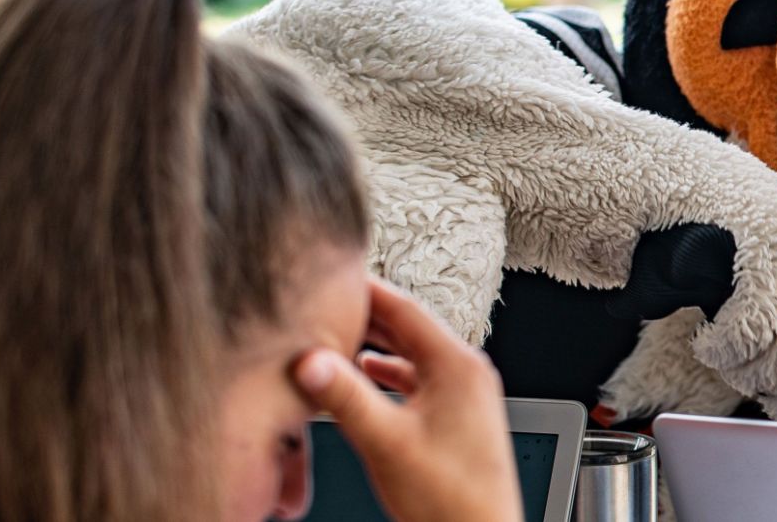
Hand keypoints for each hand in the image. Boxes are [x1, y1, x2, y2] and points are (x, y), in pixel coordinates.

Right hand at [293, 278, 521, 521]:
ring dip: (374, 344)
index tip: (332, 276)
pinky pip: (418, 379)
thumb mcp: (386, 443)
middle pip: (407, 328)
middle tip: (323, 302)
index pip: (404, 307)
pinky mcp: (458, 415)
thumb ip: (345, 398)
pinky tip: (365, 375)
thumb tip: (310, 361)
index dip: (364, 289)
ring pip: (411, 354)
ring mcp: (465, 394)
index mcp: (458, 366)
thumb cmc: (451, 500)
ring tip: (333, 336)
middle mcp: (467, 372)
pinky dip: (388, 373)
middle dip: (364, 316)